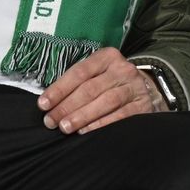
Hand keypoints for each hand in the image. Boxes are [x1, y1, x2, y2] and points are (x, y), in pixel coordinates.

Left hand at [38, 47, 165, 133]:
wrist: (146, 90)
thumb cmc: (111, 83)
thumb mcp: (97, 74)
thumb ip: (77, 84)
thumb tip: (49, 102)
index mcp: (107, 57)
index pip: (79, 72)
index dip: (59, 89)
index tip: (43, 104)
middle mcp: (122, 69)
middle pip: (90, 88)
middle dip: (67, 106)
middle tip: (51, 121)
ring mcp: (134, 87)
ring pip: (105, 101)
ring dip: (83, 116)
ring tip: (66, 127)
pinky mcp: (143, 105)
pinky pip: (120, 116)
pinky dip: (101, 124)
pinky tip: (86, 132)